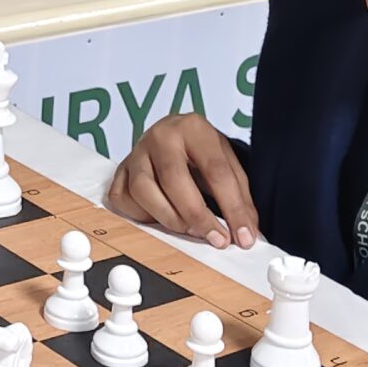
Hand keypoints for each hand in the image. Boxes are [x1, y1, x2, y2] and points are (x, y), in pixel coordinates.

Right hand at [105, 117, 257, 249]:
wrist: (174, 135)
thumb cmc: (201, 151)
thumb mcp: (227, 162)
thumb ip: (239, 196)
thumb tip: (247, 233)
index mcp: (193, 128)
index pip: (215, 171)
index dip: (232, 208)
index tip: (242, 236)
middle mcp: (160, 135)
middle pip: (174, 179)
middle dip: (198, 215)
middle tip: (216, 238)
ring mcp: (136, 152)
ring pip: (143, 190)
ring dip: (169, 217)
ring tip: (188, 228)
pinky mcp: (120, 169)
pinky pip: (122, 198)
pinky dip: (140, 214)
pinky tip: (159, 216)